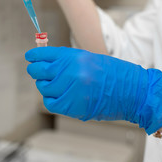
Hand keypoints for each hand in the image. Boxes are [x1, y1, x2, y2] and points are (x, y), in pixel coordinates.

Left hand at [25, 47, 161, 133]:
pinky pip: (51, 102)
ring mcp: (71, 89)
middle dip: (36, 71)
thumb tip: (46, 62)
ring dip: (45, 86)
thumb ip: (68, 61)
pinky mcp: (73, 106)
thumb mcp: (90, 59)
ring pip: (44, 88)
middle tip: (36, 71)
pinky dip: (51, 99)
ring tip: (53, 85)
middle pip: (40, 71)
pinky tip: (57, 96)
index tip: (30, 57)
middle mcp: (71, 71)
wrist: (132, 91)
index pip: (45, 55)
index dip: (35, 56)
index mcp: (75, 56)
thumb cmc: (113, 74)